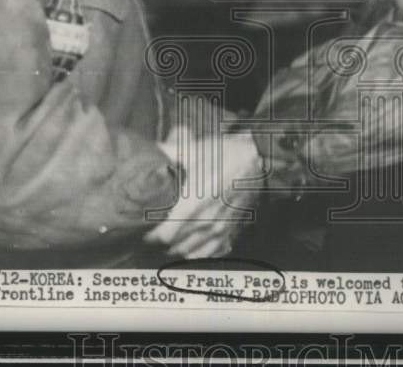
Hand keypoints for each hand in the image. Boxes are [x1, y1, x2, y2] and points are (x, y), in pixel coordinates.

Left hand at [145, 132, 262, 259]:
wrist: (258, 159)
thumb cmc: (224, 153)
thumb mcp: (193, 150)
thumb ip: (167, 152)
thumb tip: (149, 149)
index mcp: (192, 205)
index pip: (163, 235)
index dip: (150, 234)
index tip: (143, 227)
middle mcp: (205, 223)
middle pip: (173, 245)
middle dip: (161, 240)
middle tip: (153, 230)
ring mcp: (220, 230)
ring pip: (190, 251)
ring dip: (177, 247)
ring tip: (169, 238)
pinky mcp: (232, 231)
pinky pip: (211, 253)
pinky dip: (198, 252)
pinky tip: (192, 245)